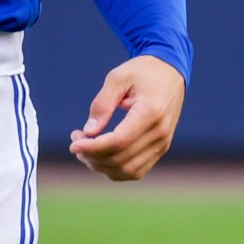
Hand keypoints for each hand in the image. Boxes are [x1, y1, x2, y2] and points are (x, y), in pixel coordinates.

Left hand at [69, 55, 185, 181]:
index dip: (92, 147)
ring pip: (127, 170)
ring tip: (85, 147)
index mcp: (151, 112)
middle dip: (92, 155)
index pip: (119, 141)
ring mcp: (163, 144)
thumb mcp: (118, 77)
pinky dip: (114, 169)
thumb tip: (88, 132)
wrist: (170, 73)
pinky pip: (135, 171)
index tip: (73, 142)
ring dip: (101, 165)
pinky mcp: (160, 150)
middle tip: (76, 138)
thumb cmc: (142, 72)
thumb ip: (102, 104)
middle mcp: (160, 133)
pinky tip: (100, 155)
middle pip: (120, 159)